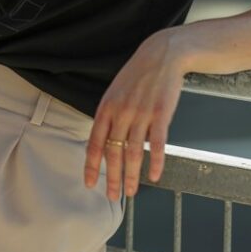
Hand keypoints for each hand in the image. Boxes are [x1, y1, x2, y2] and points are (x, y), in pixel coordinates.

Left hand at [84, 29, 186, 199]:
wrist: (160, 55)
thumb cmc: (137, 76)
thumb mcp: (115, 92)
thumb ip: (109, 116)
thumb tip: (104, 142)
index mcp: (106, 107)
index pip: (94, 142)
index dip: (91, 165)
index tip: (90, 183)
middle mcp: (121, 112)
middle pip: (113, 152)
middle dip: (112, 177)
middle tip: (112, 196)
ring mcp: (141, 113)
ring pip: (133, 152)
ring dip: (132, 175)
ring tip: (131, 192)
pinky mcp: (160, 114)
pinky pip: (157, 144)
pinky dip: (155, 162)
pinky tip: (154, 175)